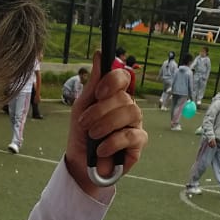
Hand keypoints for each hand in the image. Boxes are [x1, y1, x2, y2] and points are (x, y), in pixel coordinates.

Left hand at [65, 52, 146, 196]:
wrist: (81, 165)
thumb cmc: (82, 135)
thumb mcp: (81, 108)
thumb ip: (92, 84)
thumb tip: (99, 54)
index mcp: (115, 96)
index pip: (124, 77)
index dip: (114, 80)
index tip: (100, 91)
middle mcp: (128, 107)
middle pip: (124, 97)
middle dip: (101, 110)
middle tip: (85, 123)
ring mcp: (135, 124)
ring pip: (131, 112)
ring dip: (107, 124)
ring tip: (93, 135)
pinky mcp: (139, 144)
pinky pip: (131, 136)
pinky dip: (113, 142)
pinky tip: (101, 149)